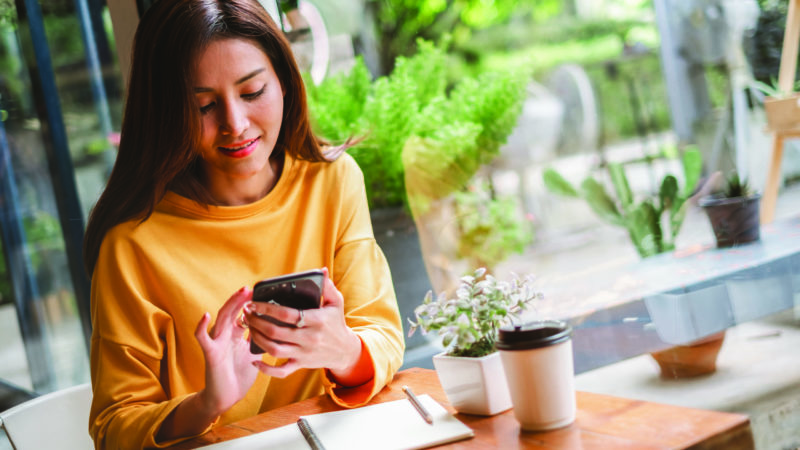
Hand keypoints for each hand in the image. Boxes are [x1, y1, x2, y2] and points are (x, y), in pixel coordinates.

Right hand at [157, 287, 261, 441]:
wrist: (226, 397)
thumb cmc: (239, 375)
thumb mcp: (254, 353)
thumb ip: (260, 339)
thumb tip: (277, 327)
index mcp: (235, 335)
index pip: (242, 313)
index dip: (249, 303)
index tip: (261, 292)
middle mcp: (225, 335)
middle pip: (232, 311)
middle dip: (241, 299)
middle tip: (251, 288)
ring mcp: (216, 343)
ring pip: (221, 319)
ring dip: (230, 305)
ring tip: (240, 293)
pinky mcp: (210, 353)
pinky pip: (203, 338)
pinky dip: (201, 327)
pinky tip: (205, 315)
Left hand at [245, 267, 361, 378]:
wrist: (345, 351)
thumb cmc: (336, 323)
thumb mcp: (336, 302)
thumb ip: (327, 286)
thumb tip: (322, 270)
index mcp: (317, 320)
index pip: (287, 314)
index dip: (267, 308)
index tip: (254, 302)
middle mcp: (309, 338)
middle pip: (276, 332)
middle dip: (257, 322)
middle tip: (246, 313)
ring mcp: (304, 353)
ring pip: (274, 350)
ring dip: (257, 339)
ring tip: (249, 327)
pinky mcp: (301, 365)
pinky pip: (281, 371)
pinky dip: (266, 369)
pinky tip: (255, 360)